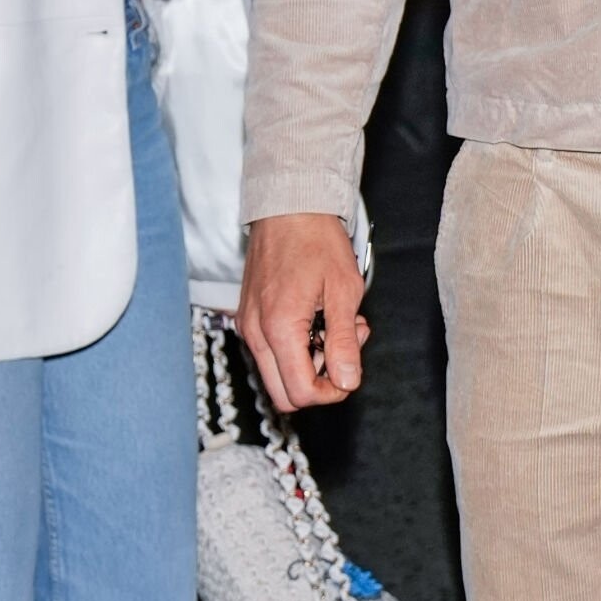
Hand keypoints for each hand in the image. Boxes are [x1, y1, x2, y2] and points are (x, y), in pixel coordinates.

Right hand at [237, 213, 369, 413]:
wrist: (289, 206)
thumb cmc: (317, 240)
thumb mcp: (343, 289)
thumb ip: (343, 341)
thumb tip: (347, 381)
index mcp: (278, 327)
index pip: (300, 392)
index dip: (332, 392)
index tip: (351, 370)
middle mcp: (255, 332)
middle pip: (283, 395)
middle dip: (320, 382)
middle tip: (345, 349)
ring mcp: (249, 324)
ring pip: (277, 374)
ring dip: (309, 364)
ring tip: (336, 326)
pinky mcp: (249, 316)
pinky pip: (270, 352)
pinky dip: (295, 348)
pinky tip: (317, 319)